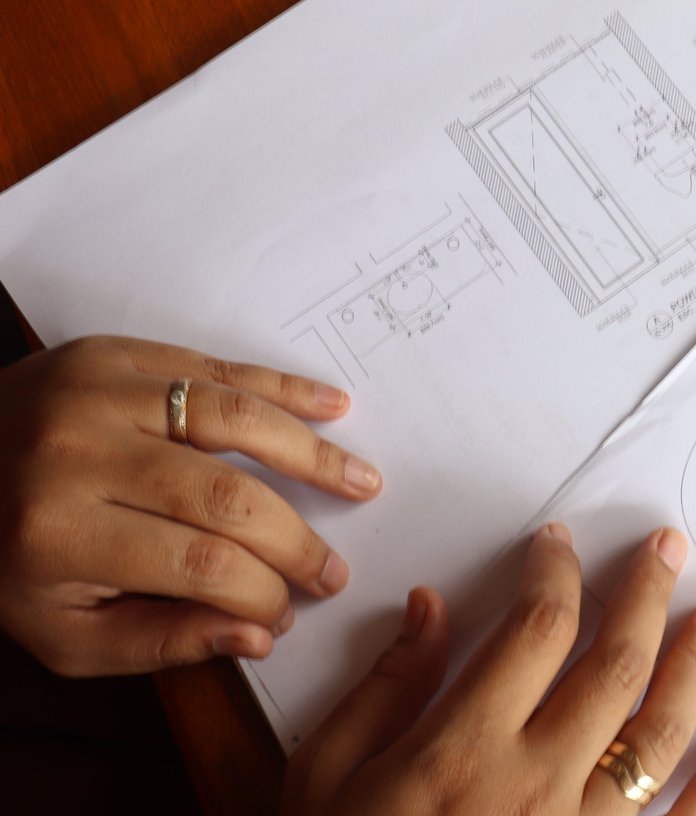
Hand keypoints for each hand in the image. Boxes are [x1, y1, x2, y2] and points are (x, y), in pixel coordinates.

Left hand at [0, 335, 380, 674]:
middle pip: (226, 498)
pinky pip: (217, 365)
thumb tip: (260, 635)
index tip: (288, 613)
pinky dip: (283, 389)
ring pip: (235, 419)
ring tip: (363, 481)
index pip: (199, 566)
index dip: (261, 594)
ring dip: (312, 455)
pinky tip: (332, 409)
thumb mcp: (61, 633)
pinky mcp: (115, 352)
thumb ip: (159, 641)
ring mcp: (98, 392)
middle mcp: (78, 454)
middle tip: (333, 571)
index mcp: (57, 534)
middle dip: (296, 542)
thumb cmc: (4, 559)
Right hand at [283, 524, 695, 815]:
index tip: (560, 548)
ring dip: (695, 667)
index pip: (537, 629)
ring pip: (658, 737)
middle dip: (646, 597)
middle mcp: (535, 785)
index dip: (555, 574)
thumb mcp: (326, 776)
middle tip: (668, 551)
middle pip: (614, 666)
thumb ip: (384, 688)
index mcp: (463, 749)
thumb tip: (429, 606)